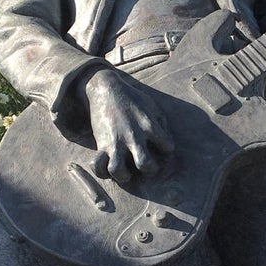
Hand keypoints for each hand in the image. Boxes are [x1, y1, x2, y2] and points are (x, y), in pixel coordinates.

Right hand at [78, 67, 173, 183]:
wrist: (105, 89)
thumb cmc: (132, 99)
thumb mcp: (152, 106)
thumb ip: (161, 124)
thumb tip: (167, 141)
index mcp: (149, 126)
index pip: (167, 147)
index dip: (166, 150)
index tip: (161, 147)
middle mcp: (133, 136)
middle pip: (145, 165)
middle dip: (149, 170)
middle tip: (146, 164)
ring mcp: (116, 141)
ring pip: (118, 171)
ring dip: (124, 176)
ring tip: (126, 172)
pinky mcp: (101, 144)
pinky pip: (97, 166)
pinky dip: (100, 171)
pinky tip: (107, 166)